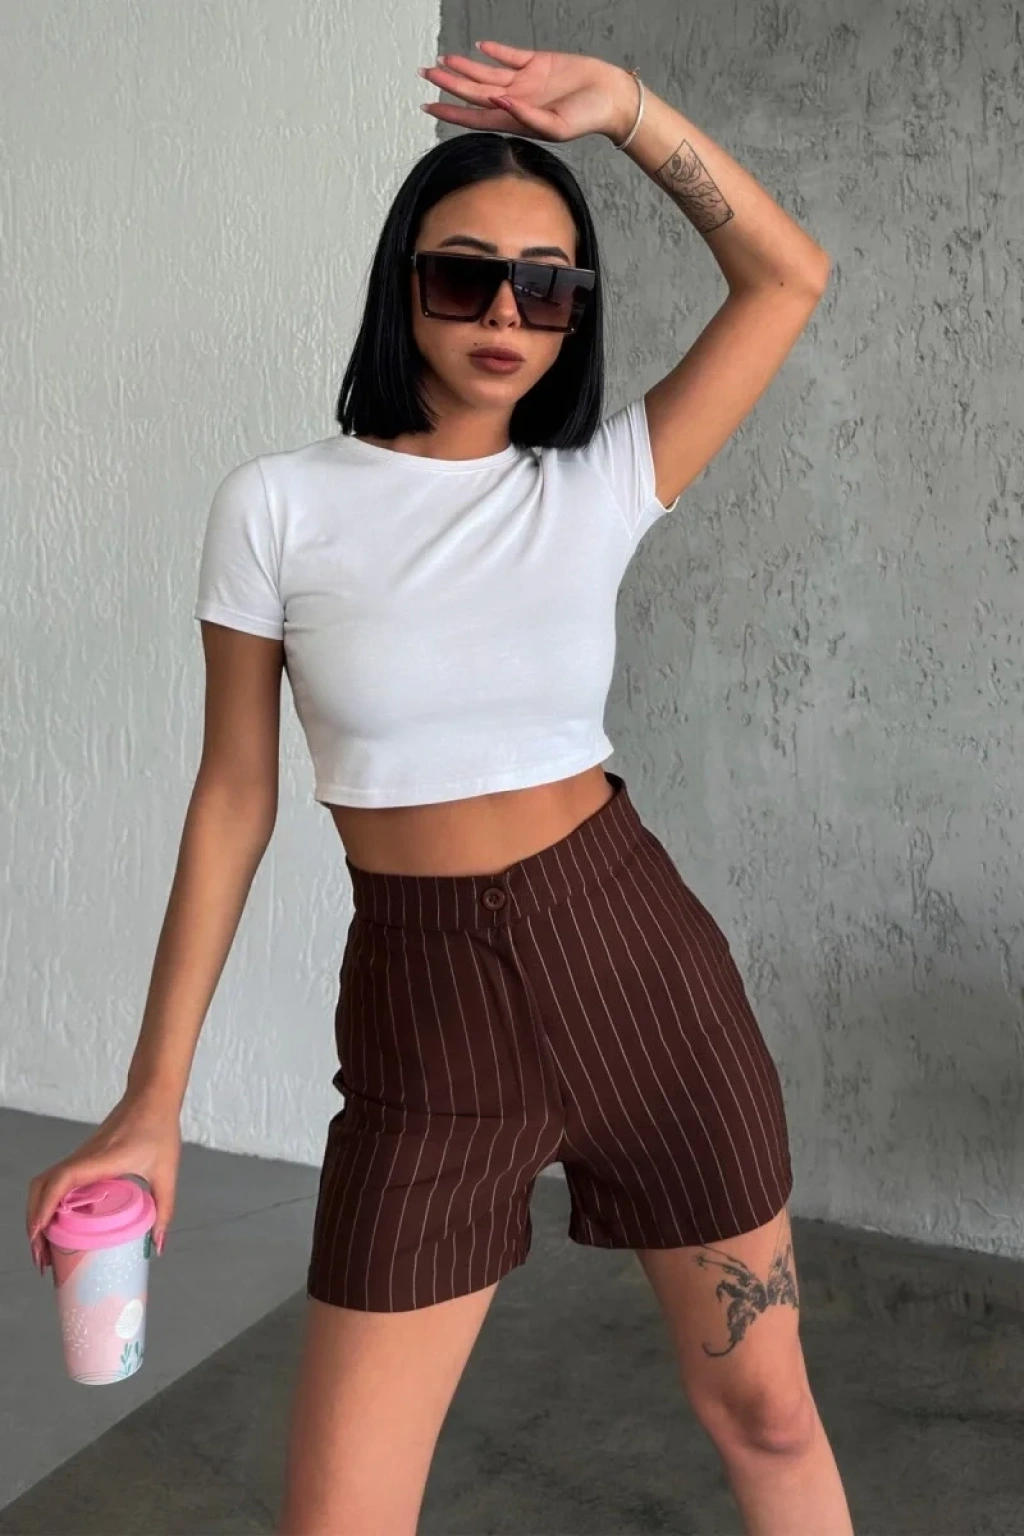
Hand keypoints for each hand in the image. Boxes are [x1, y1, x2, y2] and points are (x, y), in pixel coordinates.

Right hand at [25, 1091, 181, 1274]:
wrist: (152, 1095)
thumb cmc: (159, 1128)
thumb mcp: (167, 1172)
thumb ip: (164, 1209)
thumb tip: (158, 1246)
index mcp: (103, 1159)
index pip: (64, 1179)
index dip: (47, 1205)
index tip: (40, 1233)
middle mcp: (85, 1157)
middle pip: (43, 1186)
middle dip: (35, 1222)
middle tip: (43, 1257)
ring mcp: (80, 1156)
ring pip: (45, 1183)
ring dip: (38, 1213)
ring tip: (45, 1247)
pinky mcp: (82, 1157)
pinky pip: (56, 1180)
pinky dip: (48, 1203)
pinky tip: (58, 1224)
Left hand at [419, 41, 637, 144]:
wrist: (611, 98)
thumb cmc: (587, 119)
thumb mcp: (556, 127)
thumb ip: (525, 117)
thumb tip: (496, 101)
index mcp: (515, 120)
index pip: (473, 116)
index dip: (449, 112)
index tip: (427, 107)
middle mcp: (514, 101)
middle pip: (473, 91)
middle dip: (447, 82)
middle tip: (424, 72)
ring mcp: (525, 82)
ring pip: (486, 72)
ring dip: (464, 66)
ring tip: (442, 59)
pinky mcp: (538, 64)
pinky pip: (511, 55)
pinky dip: (495, 50)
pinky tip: (480, 46)